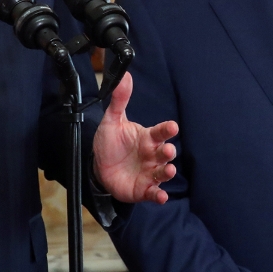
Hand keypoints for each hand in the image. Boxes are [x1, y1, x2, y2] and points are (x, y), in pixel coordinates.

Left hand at [91, 72, 177, 203]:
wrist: (99, 168)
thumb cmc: (110, 143)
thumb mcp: (112, 121)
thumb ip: (119, 100)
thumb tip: (124, 75)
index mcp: (147, 138)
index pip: (160, 132)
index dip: (167, 130)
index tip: (172, 127)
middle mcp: (152, 155)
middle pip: (165, 153)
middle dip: (168, 152)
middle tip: (167, 151)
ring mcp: (149, 173)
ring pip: (163, 173)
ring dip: (167, 173)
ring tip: (168, 171)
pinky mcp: (144, 189)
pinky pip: (154, 192)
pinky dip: (159, 195)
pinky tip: (162, 196)